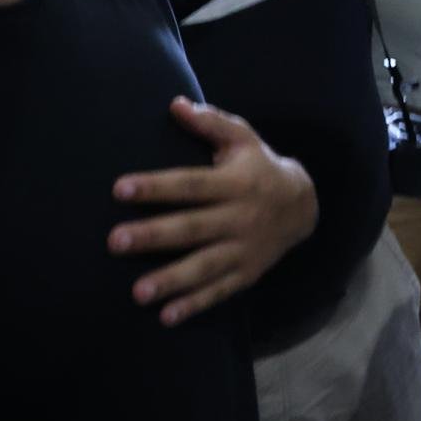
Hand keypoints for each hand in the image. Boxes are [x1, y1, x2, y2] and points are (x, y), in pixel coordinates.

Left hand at [110, 98, 316, 326]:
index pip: (191, 184)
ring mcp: (245, 248)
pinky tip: (166, 316)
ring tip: (137, 292)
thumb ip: (211, 123)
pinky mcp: (248, 272)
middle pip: (193, 227)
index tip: (119, 189)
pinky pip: (220, 290)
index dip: (157, 186)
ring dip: (172, 279)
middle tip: (115, 241)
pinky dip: (195, 304)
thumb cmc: (260, 168)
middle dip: (154, 235)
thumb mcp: (243, 139)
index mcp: (235, 182)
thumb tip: (175, 104)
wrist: (305, 205)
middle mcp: (240, 217)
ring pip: (205, 265)